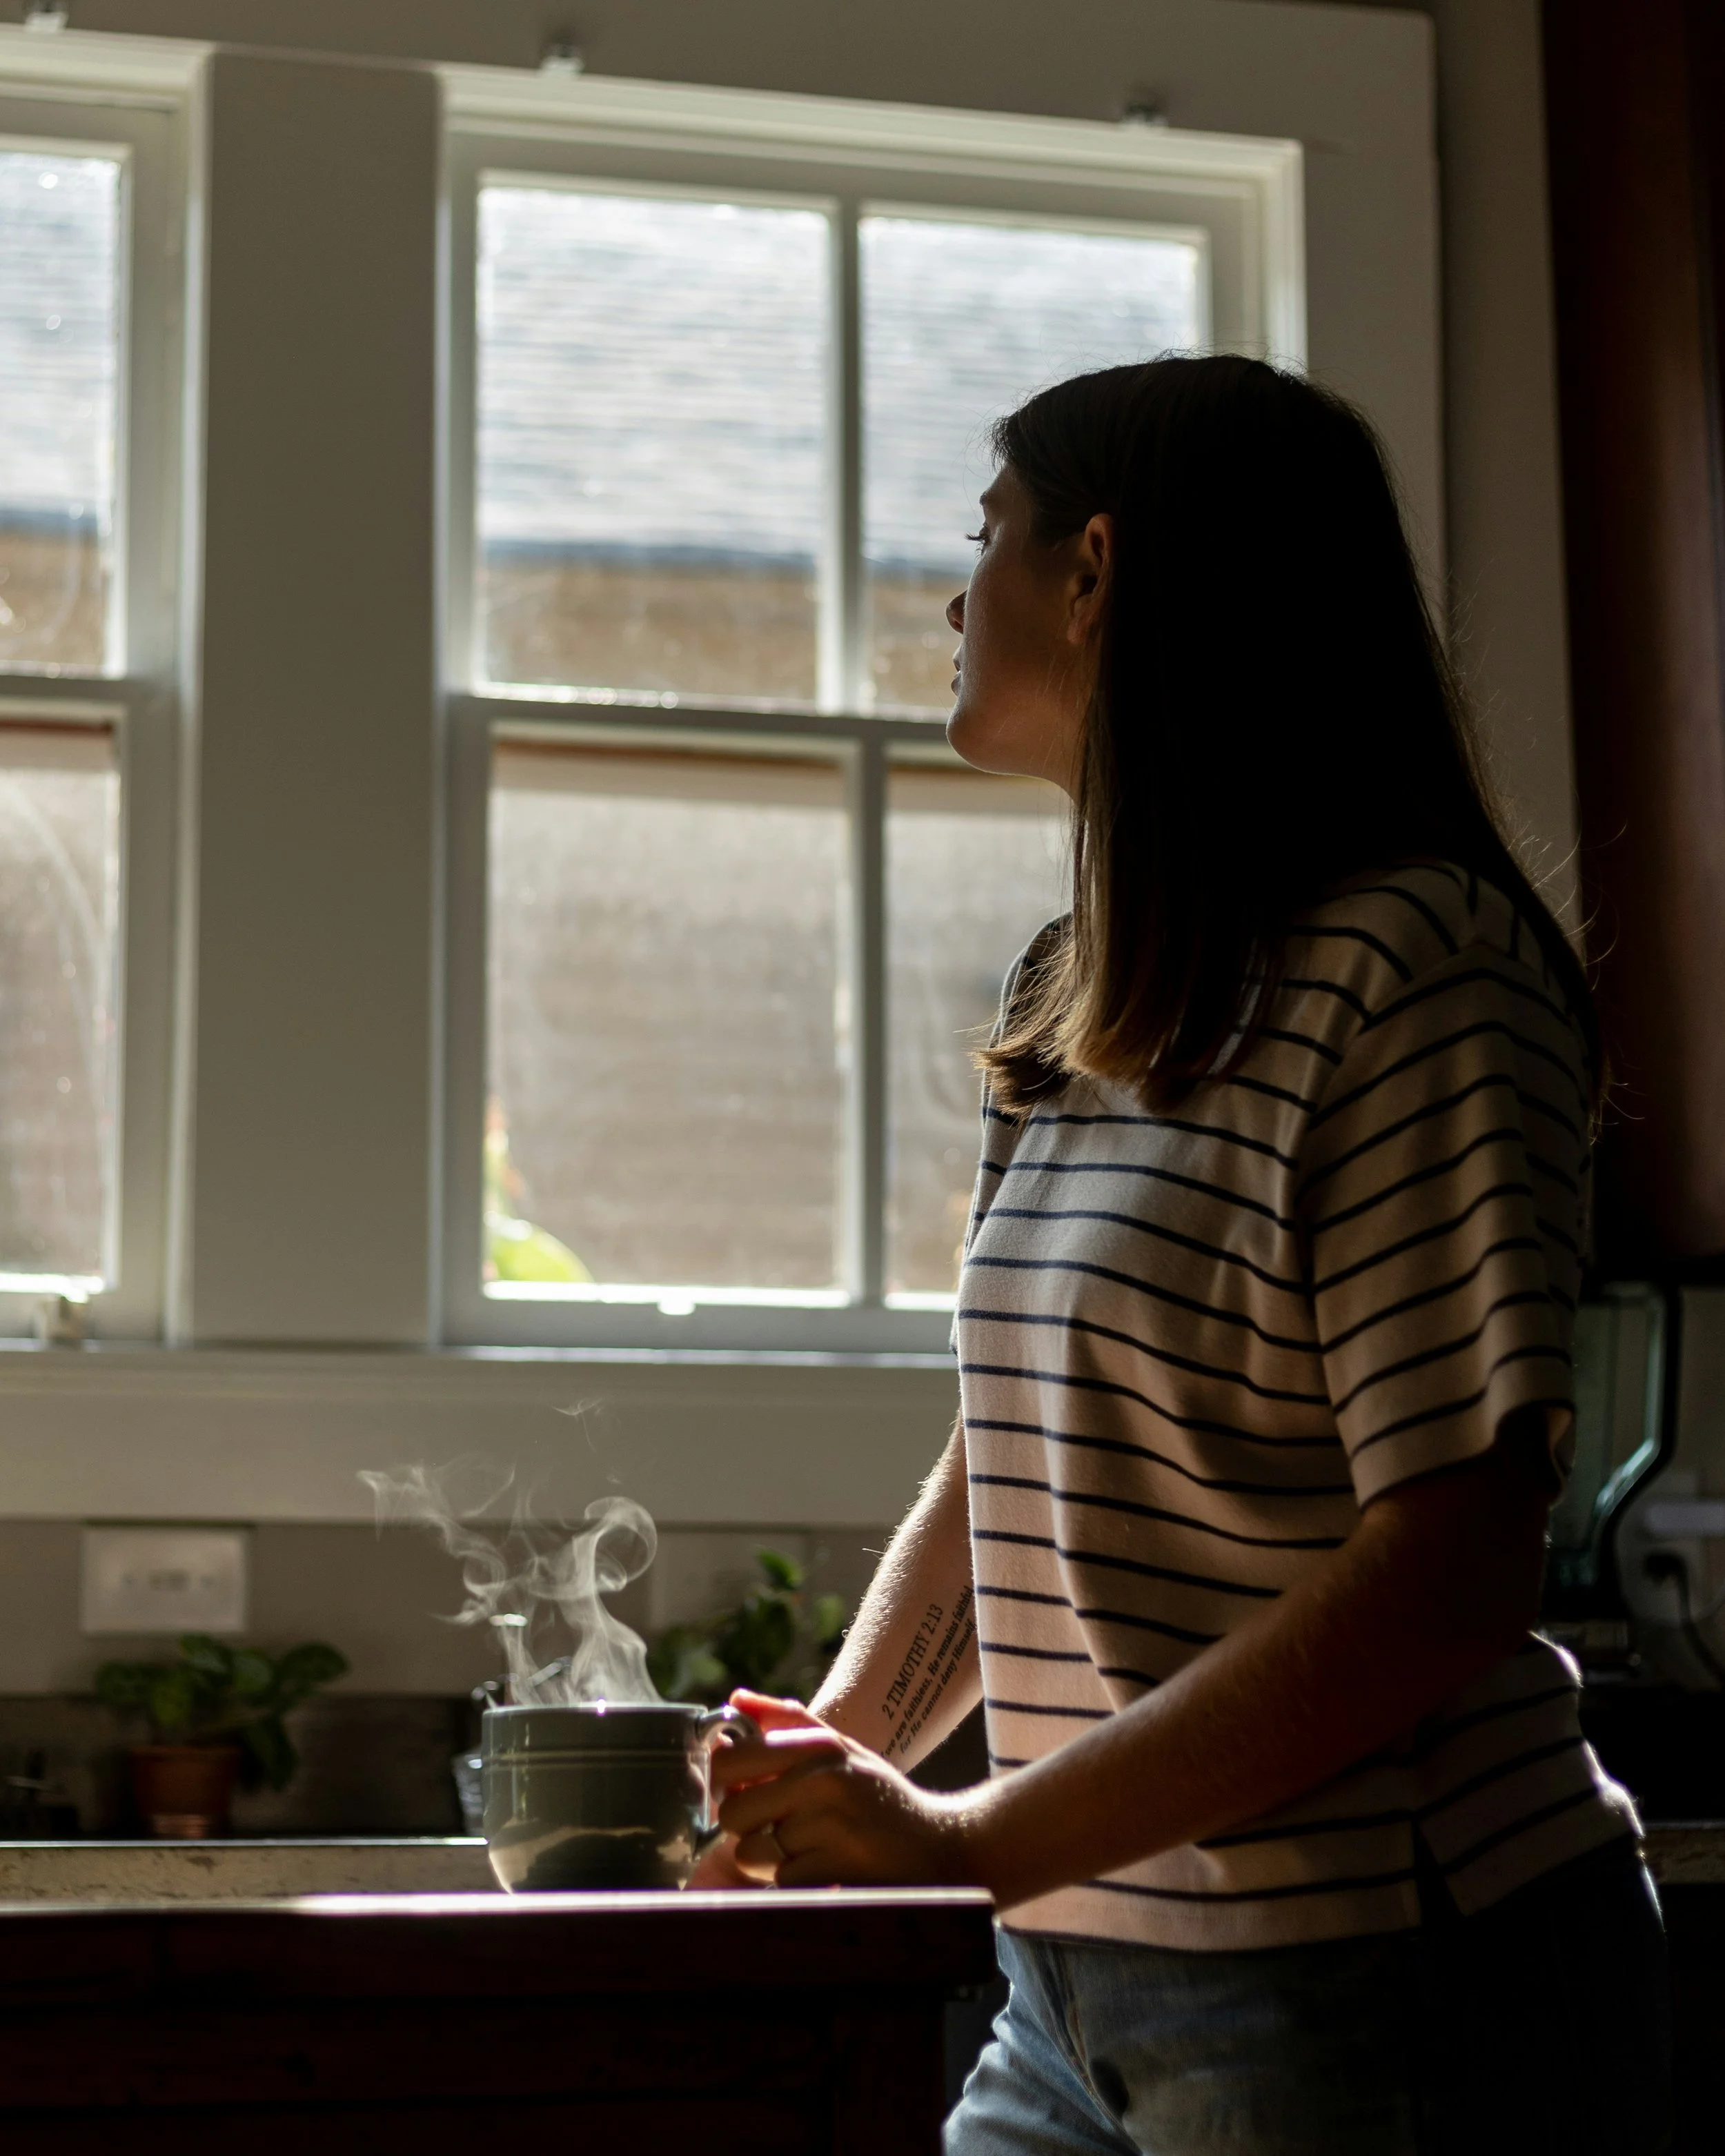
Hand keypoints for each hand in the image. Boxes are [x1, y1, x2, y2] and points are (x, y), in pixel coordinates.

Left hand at [711, 1689, 985, 1890]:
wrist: (946, 1848)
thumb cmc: (882, 1800)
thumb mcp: (844, 1750)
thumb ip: (788, 1722)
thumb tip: (736, 1699)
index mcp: (818, 1746)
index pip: (732, 1759)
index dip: (725, 1784)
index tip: (743, 1794)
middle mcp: (823, 1779)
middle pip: (733, 1813)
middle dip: (746, 1831)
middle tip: (777, 1831)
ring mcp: (831, 1825)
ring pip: (753, 1854)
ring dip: (770, 1863)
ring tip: (806, 1853)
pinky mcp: (839, 1870)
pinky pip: (781, 1882)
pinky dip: (796, 1885)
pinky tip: (825, 1874)